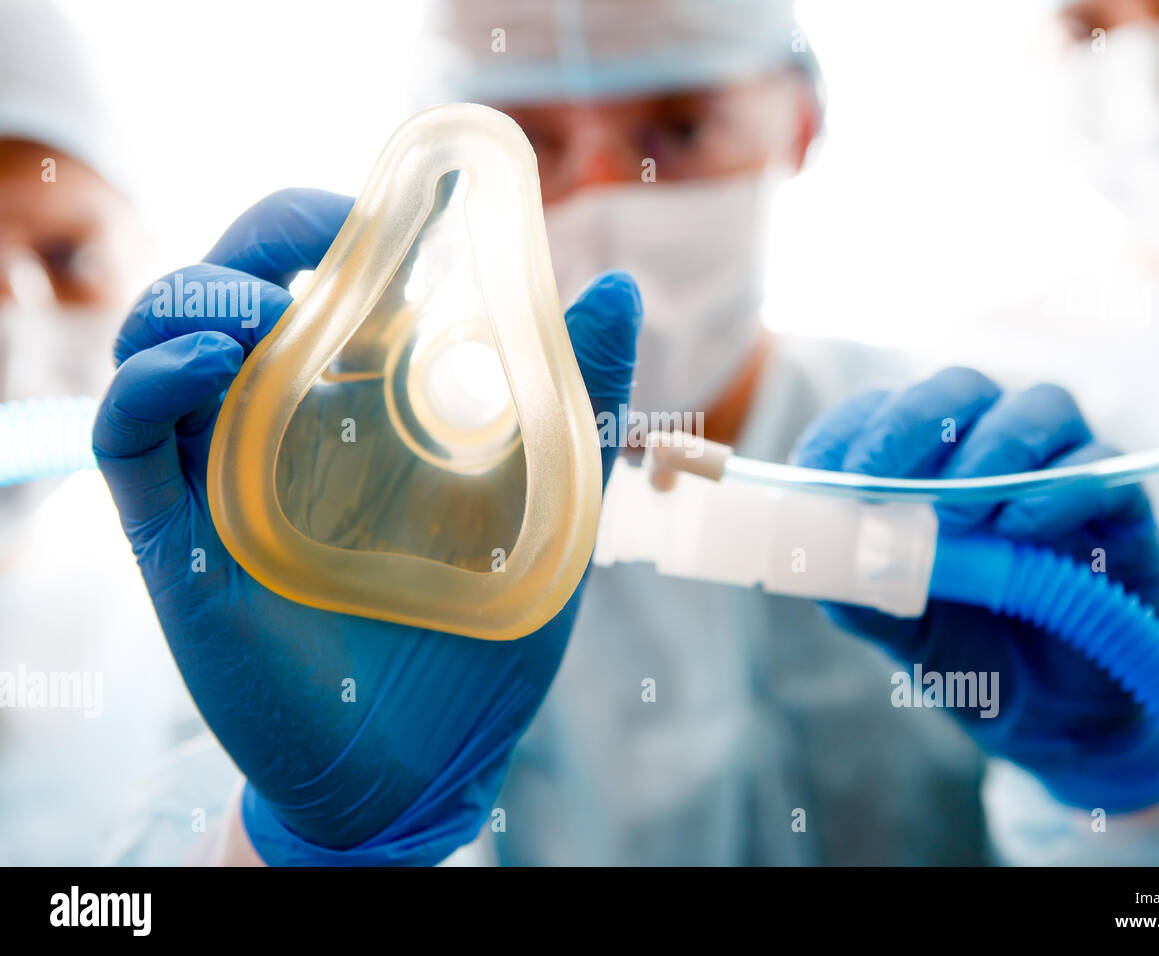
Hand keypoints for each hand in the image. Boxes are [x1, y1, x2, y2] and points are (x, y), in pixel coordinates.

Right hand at [93, 189, 641, 863]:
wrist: (428, 759)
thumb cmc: (482, 628)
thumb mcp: (549, 503)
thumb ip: (579, 397)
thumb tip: (616, 289)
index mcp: (365, 402)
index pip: (315, 274)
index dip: (325, 222)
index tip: (372, 212)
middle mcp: (284, 422)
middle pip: (230, 286)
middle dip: (259, 239)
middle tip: (316, 240)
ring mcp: (224, 474)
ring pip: (163, 341)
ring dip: (201, 296)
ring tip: (265, 310)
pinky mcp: (179, 536)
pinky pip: (127, 436)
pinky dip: (150, 380)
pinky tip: (210, 363)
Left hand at [793, 366, 1158, 811]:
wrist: (1049, 719)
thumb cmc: (963, 651)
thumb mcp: (892, 623)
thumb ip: (853, 581)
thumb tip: (815, 541)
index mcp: (927, 464)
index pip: (883, 410)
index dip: (851, 430)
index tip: (828, 473)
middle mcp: (993, 450)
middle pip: (959, 389)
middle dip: (912, 423)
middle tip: (880, 478)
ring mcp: (1062, 472)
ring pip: (1040, 407)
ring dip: (990, 450)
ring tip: (958, 517)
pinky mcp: (1122, 510)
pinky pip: (1101, 471)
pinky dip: (1056, 493)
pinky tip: (1018, 533)